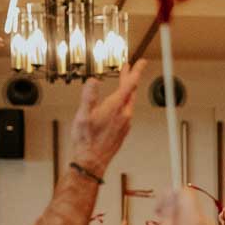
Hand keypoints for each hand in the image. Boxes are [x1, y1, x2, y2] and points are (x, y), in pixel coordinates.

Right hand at [69, 59, 143, 176]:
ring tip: (123, 84)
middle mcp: (124, 115)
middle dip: (130, 78)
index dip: (135, 71)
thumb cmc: (86, 141)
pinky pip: (126, 112)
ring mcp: (125, 123)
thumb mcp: (82, 115)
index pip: (129, 84)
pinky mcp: (123, 131)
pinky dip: (124, 103)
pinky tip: (117, 105)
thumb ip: (89, 96)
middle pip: (130, 92)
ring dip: (127, 91)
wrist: (91, 162)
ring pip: (129, 102)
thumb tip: (93, 81)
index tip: (141, 62)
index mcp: (115, 107)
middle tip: (129, 68)